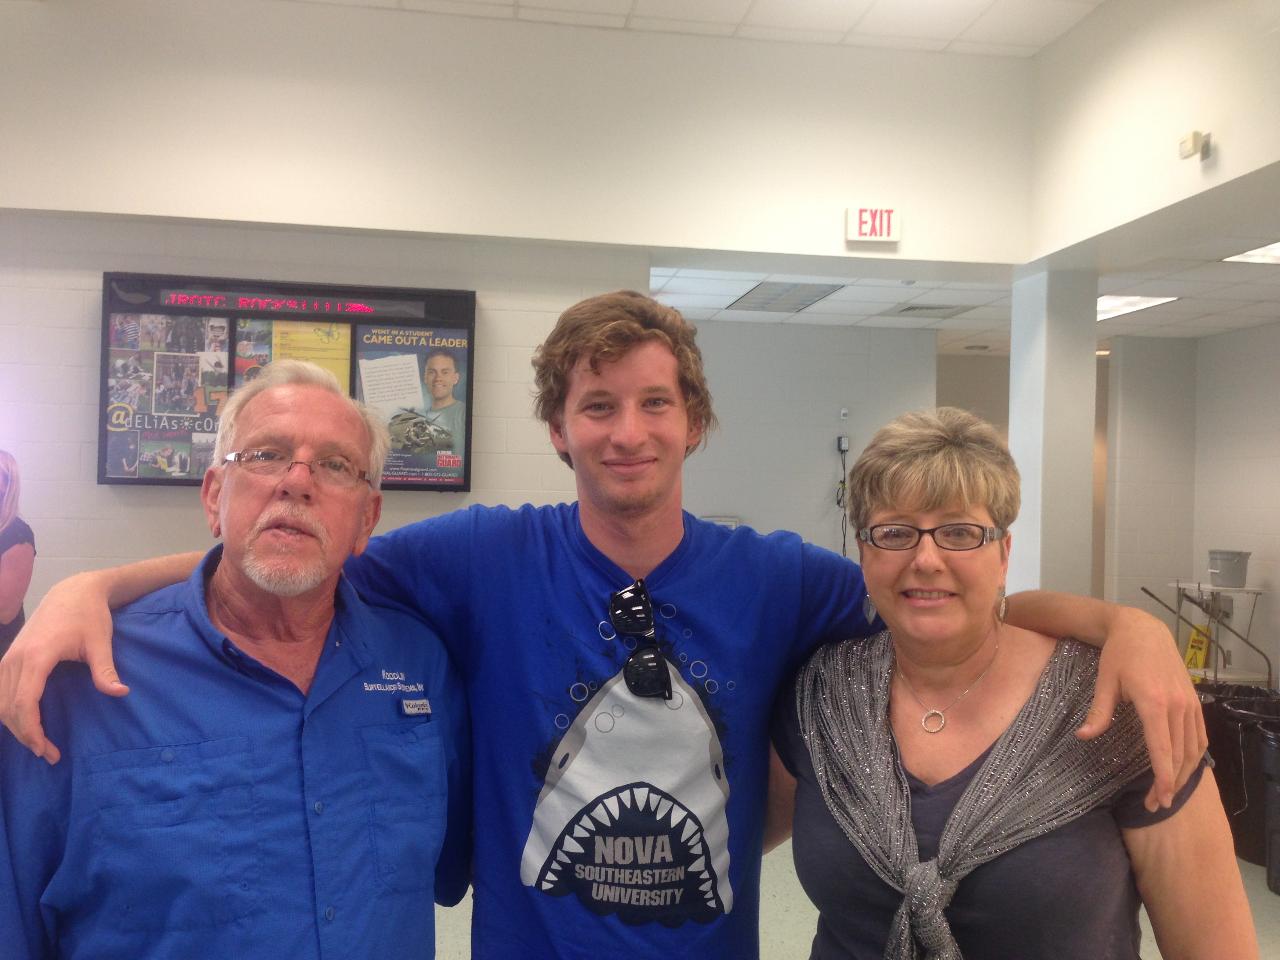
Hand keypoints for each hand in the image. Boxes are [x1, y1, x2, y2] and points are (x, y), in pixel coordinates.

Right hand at [0, 571, 127, 763]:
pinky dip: (8, 710)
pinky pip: (0, 690)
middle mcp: (16, 658)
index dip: (31, 730)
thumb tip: (120, 692)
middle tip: (48, 754)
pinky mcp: (9, 657)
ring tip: (38, 743)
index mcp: (37, 656)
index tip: (45, 749)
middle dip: (24, 735)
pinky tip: (24, 723)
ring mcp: (9, 657)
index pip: (24, 702)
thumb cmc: (89, 615)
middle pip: (7, 707)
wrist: (73, 590)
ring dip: (14, 725)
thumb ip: (105, 669)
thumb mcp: (101, 641)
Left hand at [1076, 608, 1204, 810]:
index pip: (1162, 748)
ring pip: (1193, 748)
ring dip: (1184, 773)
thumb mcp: (1104, 681)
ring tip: (1168, 792)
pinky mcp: (1194, 700)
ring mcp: (1189, 703)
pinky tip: (1185, 768)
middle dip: (1170, 783)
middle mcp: (1176, 705)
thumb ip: (1098, 712)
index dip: (1163, 777)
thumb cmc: (1118, 655)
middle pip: (1179, 754)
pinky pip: (1200, 735)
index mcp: (1153, 702)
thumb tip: (1082, 737)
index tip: (1160, 798)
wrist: (1143, 629)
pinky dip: (1195, 755)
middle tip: (1155, 804)